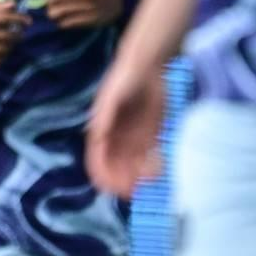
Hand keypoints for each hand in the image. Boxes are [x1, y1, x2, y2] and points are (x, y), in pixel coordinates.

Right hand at [0, 2, 29, 68]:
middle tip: (21, 34)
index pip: (4, 18)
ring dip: (11, 47)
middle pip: (6, 36)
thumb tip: (13, 5)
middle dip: (18, 35)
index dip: (19, 20)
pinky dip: (2, 58)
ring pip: (2, 50)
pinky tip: (1, 53)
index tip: (28, 21)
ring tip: (11, 44)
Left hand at [41, 0, 122, 28]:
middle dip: (47, 1)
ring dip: (52, 12)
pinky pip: (66, 23)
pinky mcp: (89, 20)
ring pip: (58, 12)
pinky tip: (64, 18)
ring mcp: (88, 7)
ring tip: (54, 11)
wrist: (119, 1)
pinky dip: (61, 22)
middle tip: (48, 1)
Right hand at [86, 59, 165, 198]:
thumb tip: (97, 136)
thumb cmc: (125, 78)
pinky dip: (151, 166)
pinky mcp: (149, 134)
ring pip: (131, 165)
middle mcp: (115, 138)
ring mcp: (132, 137)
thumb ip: (104, 116)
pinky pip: (148, 156)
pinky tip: (159, 171)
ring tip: (150, 181)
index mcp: (101, 131)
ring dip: (137, 177)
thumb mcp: (112, 96)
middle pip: (115, 168)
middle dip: (123, 181)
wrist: (148, 64)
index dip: (104, 176)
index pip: (97, 161)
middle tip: (136, 190)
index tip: (115, 189)